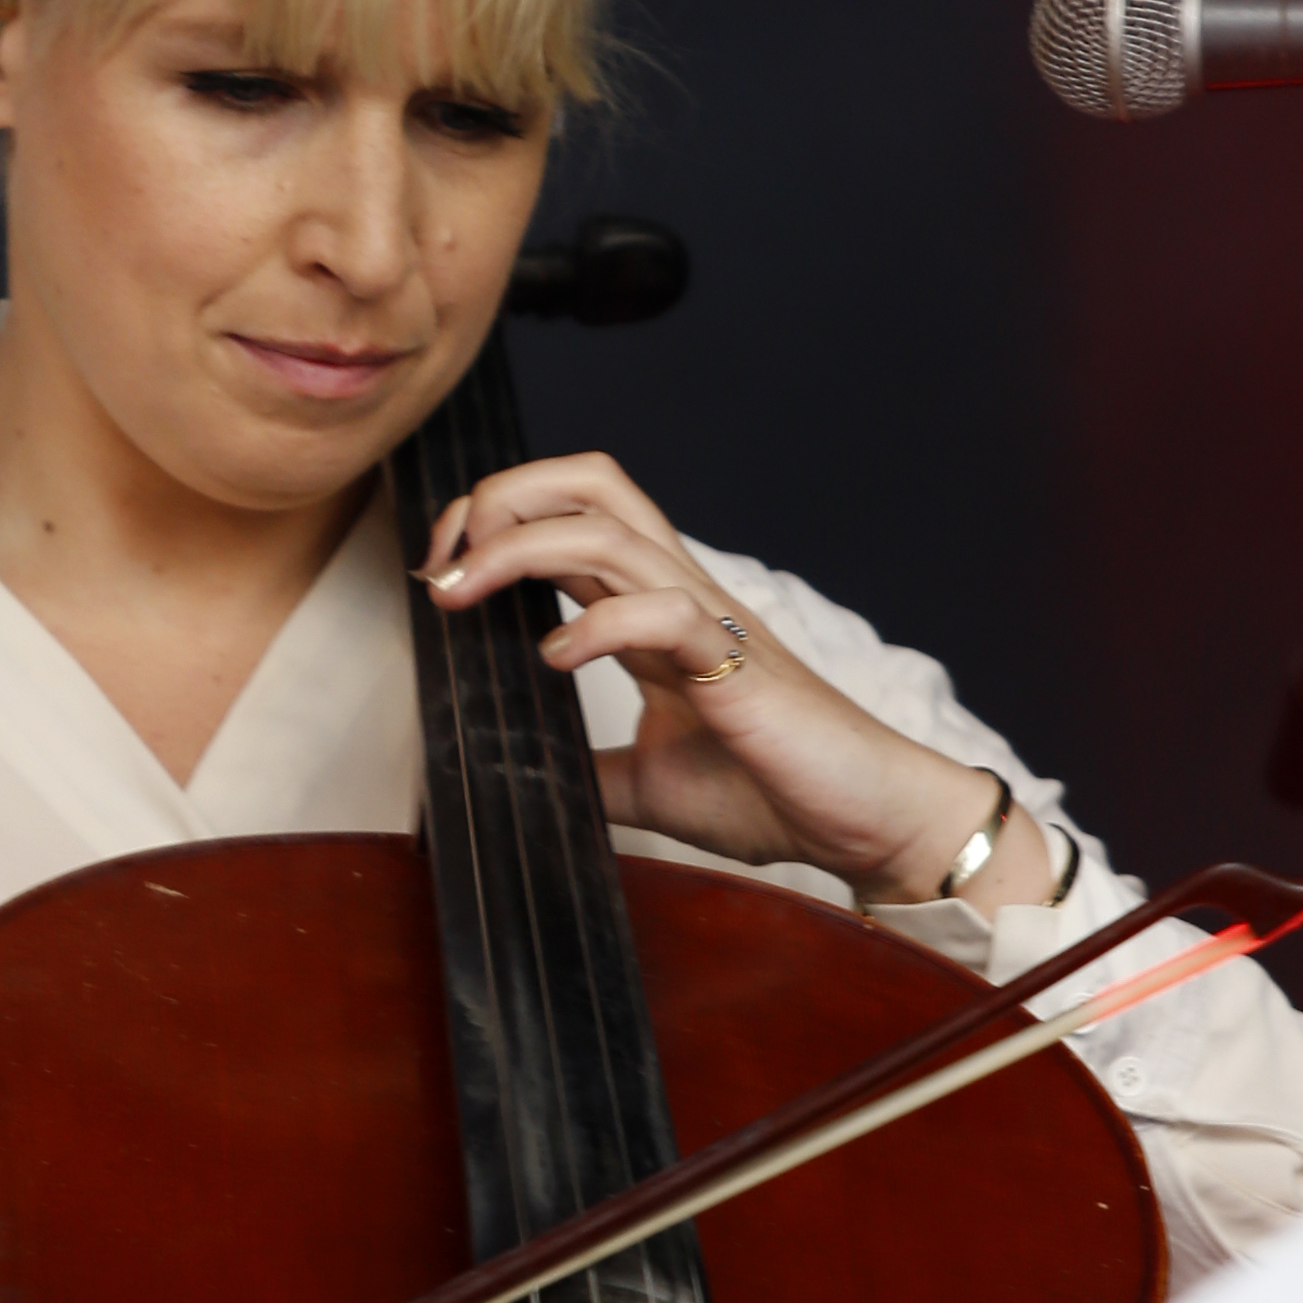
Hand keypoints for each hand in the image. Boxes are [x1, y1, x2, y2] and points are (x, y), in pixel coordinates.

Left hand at [416, 453, 1050, 911]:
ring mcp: (709, 620)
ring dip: (517, 550)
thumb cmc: (771, 791)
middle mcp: (678, 592)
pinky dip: (594, 624)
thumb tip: (519, 777)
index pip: (570, 513)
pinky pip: (661, 611)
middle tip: (444, 565)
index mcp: (655, 607)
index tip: (440, 577)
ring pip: (609, 530)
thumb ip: (587, 765)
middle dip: (501, 500)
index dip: (494, 522)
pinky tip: (552, 661)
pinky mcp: (735, 664)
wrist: (862, 821)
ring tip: (463, 595)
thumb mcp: (645, 784)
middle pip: (589, 482)